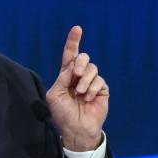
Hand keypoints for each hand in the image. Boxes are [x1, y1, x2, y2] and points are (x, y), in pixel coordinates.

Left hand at [46, 26, 108, 150]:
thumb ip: (62, 78)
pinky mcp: (102, 89)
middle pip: (83, 58)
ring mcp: (91, 82)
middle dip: (80, 63)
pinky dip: (92, 89)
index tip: (77, 28)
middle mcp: (79, 76)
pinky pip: (99, 81)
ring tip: (80, 94)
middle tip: (76, 75)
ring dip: (85, 81)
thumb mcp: (55, 95)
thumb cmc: (62, 113)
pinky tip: (88, 99)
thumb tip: (73, 65)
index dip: (73, 41)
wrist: (76, 129)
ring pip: (92, 69)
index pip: (69, 55)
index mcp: (65, 75)